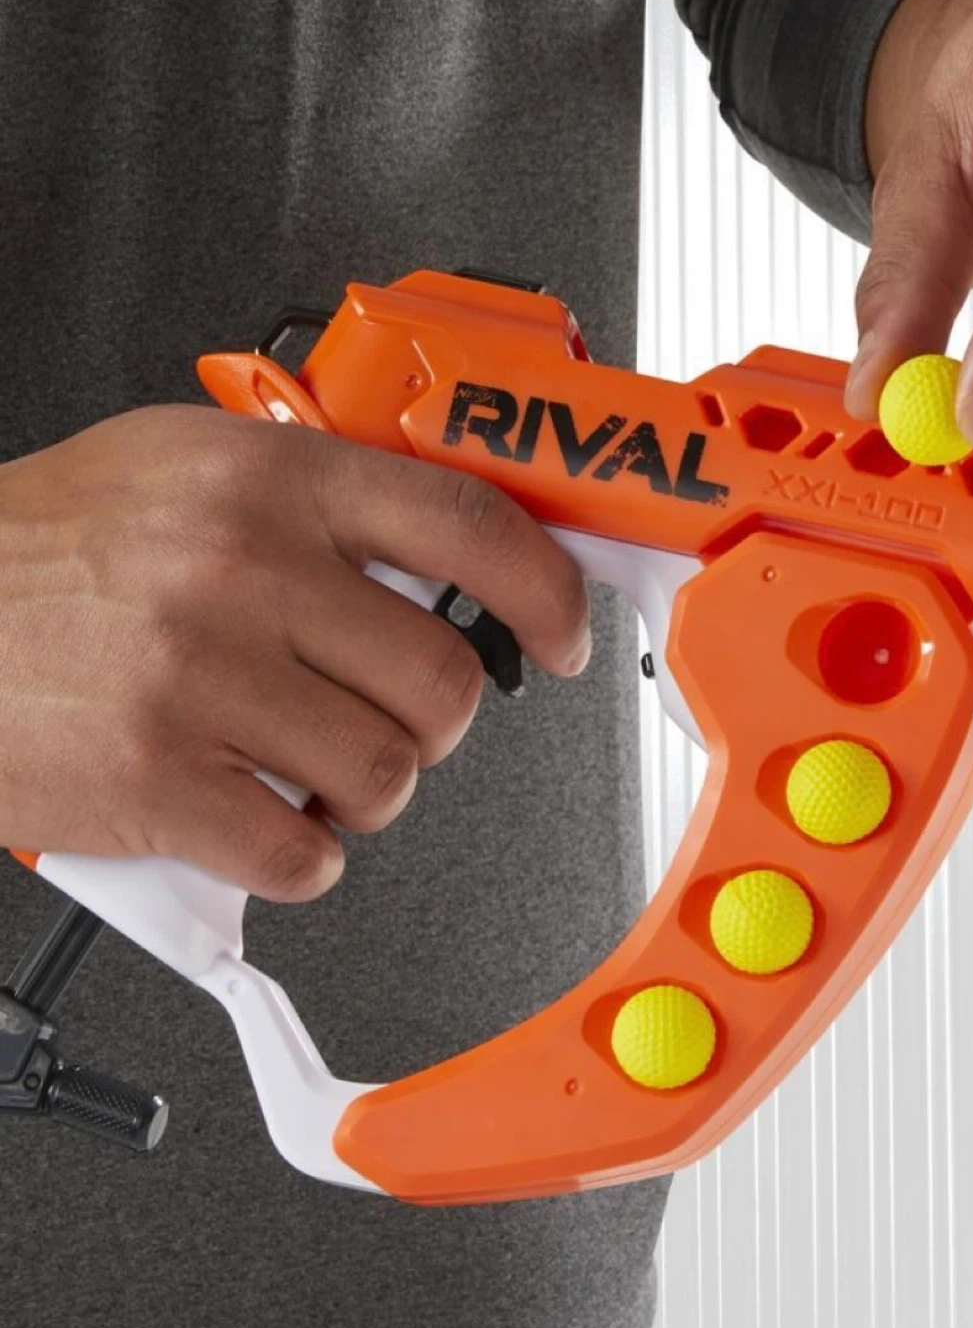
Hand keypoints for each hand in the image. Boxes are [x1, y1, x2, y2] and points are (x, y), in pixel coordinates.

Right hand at [0, 406, 588, 900]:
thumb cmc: (46, 551)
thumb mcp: (186, 470)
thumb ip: (318, 503)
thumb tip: (448, 556)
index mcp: (266, 479)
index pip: (468, 524)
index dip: (546, 590)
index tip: (566, 635)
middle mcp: (240, 567)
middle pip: (442, 679)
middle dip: (436, 721)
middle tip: (393, 718)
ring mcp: (198, 677)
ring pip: (386, 773)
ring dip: (368, 793)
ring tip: (310, 770)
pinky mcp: (153, 780)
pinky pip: (301, 855)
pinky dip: (299, 857)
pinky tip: (258, 821)